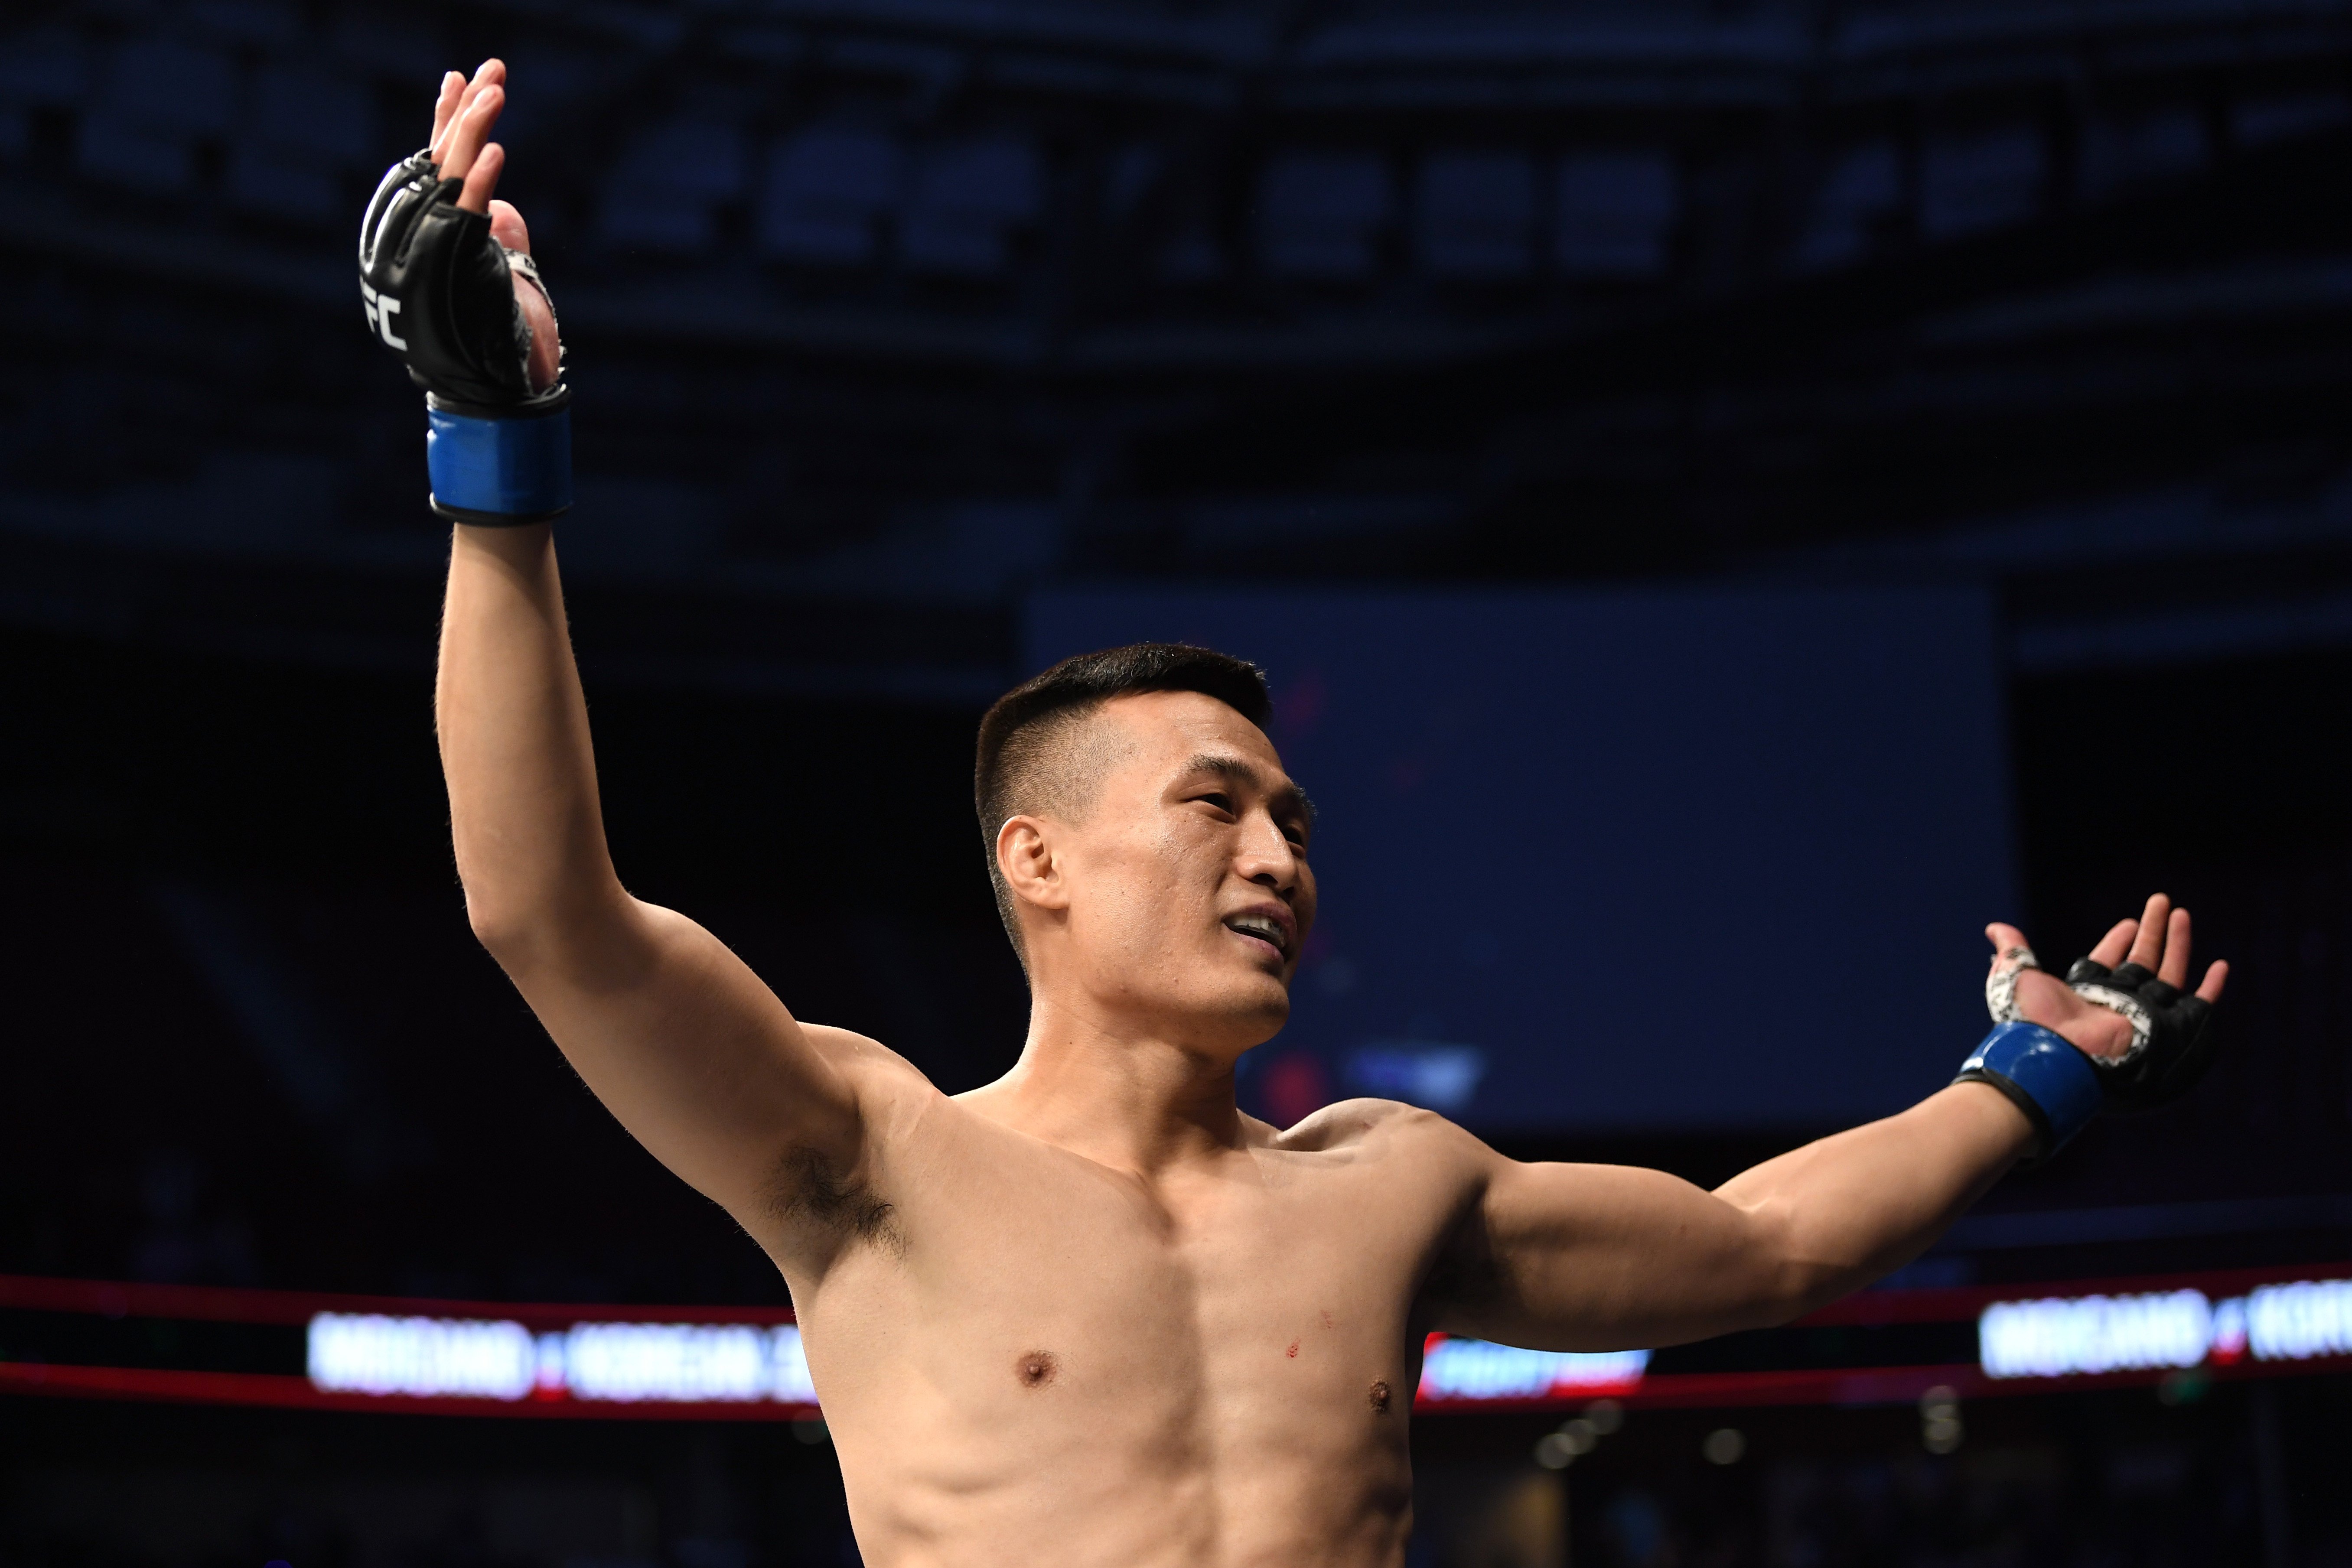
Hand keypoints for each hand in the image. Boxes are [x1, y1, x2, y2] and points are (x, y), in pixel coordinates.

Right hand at [426, 61, 559, 391]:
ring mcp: (427, 251)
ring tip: (496, 90)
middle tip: (493, 68)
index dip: (447, 122)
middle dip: (465, 111)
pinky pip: (463, 216)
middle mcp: (413, 237)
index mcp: (421, 234)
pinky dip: (478, 182)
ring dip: (473, 131)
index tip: (463, 81)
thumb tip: (501, 205)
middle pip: (437, 160)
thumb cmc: (495, 338)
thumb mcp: (502, 274)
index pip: (434, 165)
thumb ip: (496, 236)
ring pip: (447, 178)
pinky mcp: (450, 269)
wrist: (492, 389)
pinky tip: (496, 151)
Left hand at [1987, 894, 2227, 1059]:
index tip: (2128, 923)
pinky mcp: (2169, 1026)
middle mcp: (2116, 1003)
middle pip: (2141, 960)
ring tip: (2181, 914)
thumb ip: (2012, 950)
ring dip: (2176, 941)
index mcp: (2086, 993)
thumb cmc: (2036, 1020)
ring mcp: (2144, 1013)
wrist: (2063, 1057)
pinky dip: (2211, 986)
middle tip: (2161, 902)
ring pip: (2167, 971)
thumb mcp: (2017, 976)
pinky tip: (2219, 966)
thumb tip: (1993, 928)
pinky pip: (2198, 1004)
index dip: (2118, 941)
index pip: (2107, 961)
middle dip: (2152, 932)